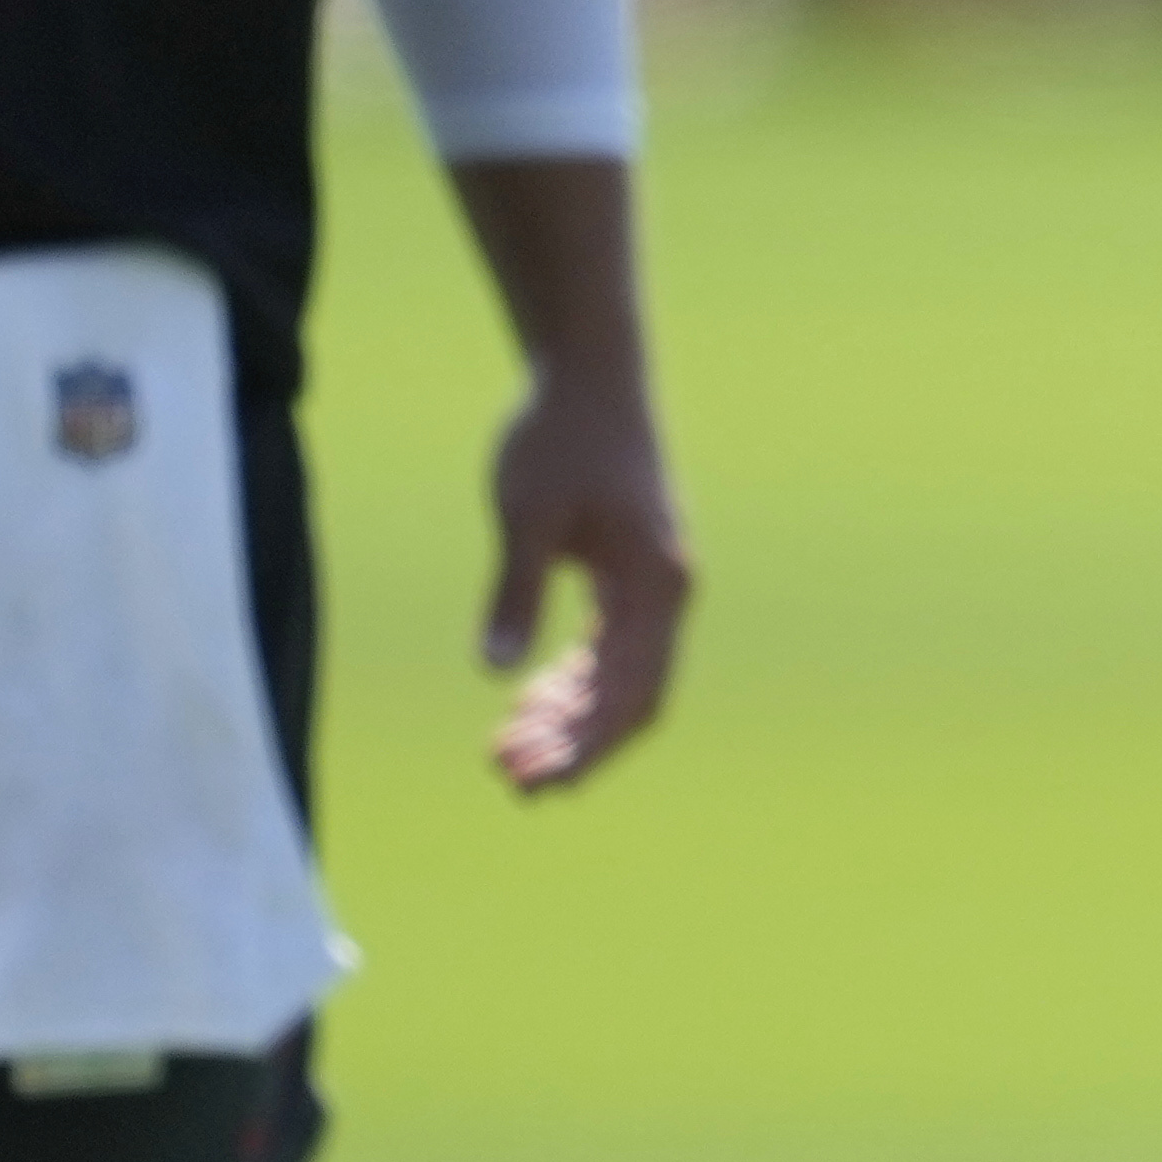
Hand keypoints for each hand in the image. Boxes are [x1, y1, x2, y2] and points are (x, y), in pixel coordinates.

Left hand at [478, 364, 688, 796]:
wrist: (590, 376)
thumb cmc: (560, 438)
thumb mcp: (528, 515)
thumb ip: (515, 593)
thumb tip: (496, 672)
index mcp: (654, 583)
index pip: (628, 693)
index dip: (586, 747)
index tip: (539, 784)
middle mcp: (666, 593)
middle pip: (632, 699)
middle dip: (576, 746)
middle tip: (510, 778)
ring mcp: (652, 584)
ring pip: (621, 679)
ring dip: (570, 720)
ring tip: (505, 749)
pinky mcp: (631, 574)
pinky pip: (611, 650)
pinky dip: (574, 683)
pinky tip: (528, 700)